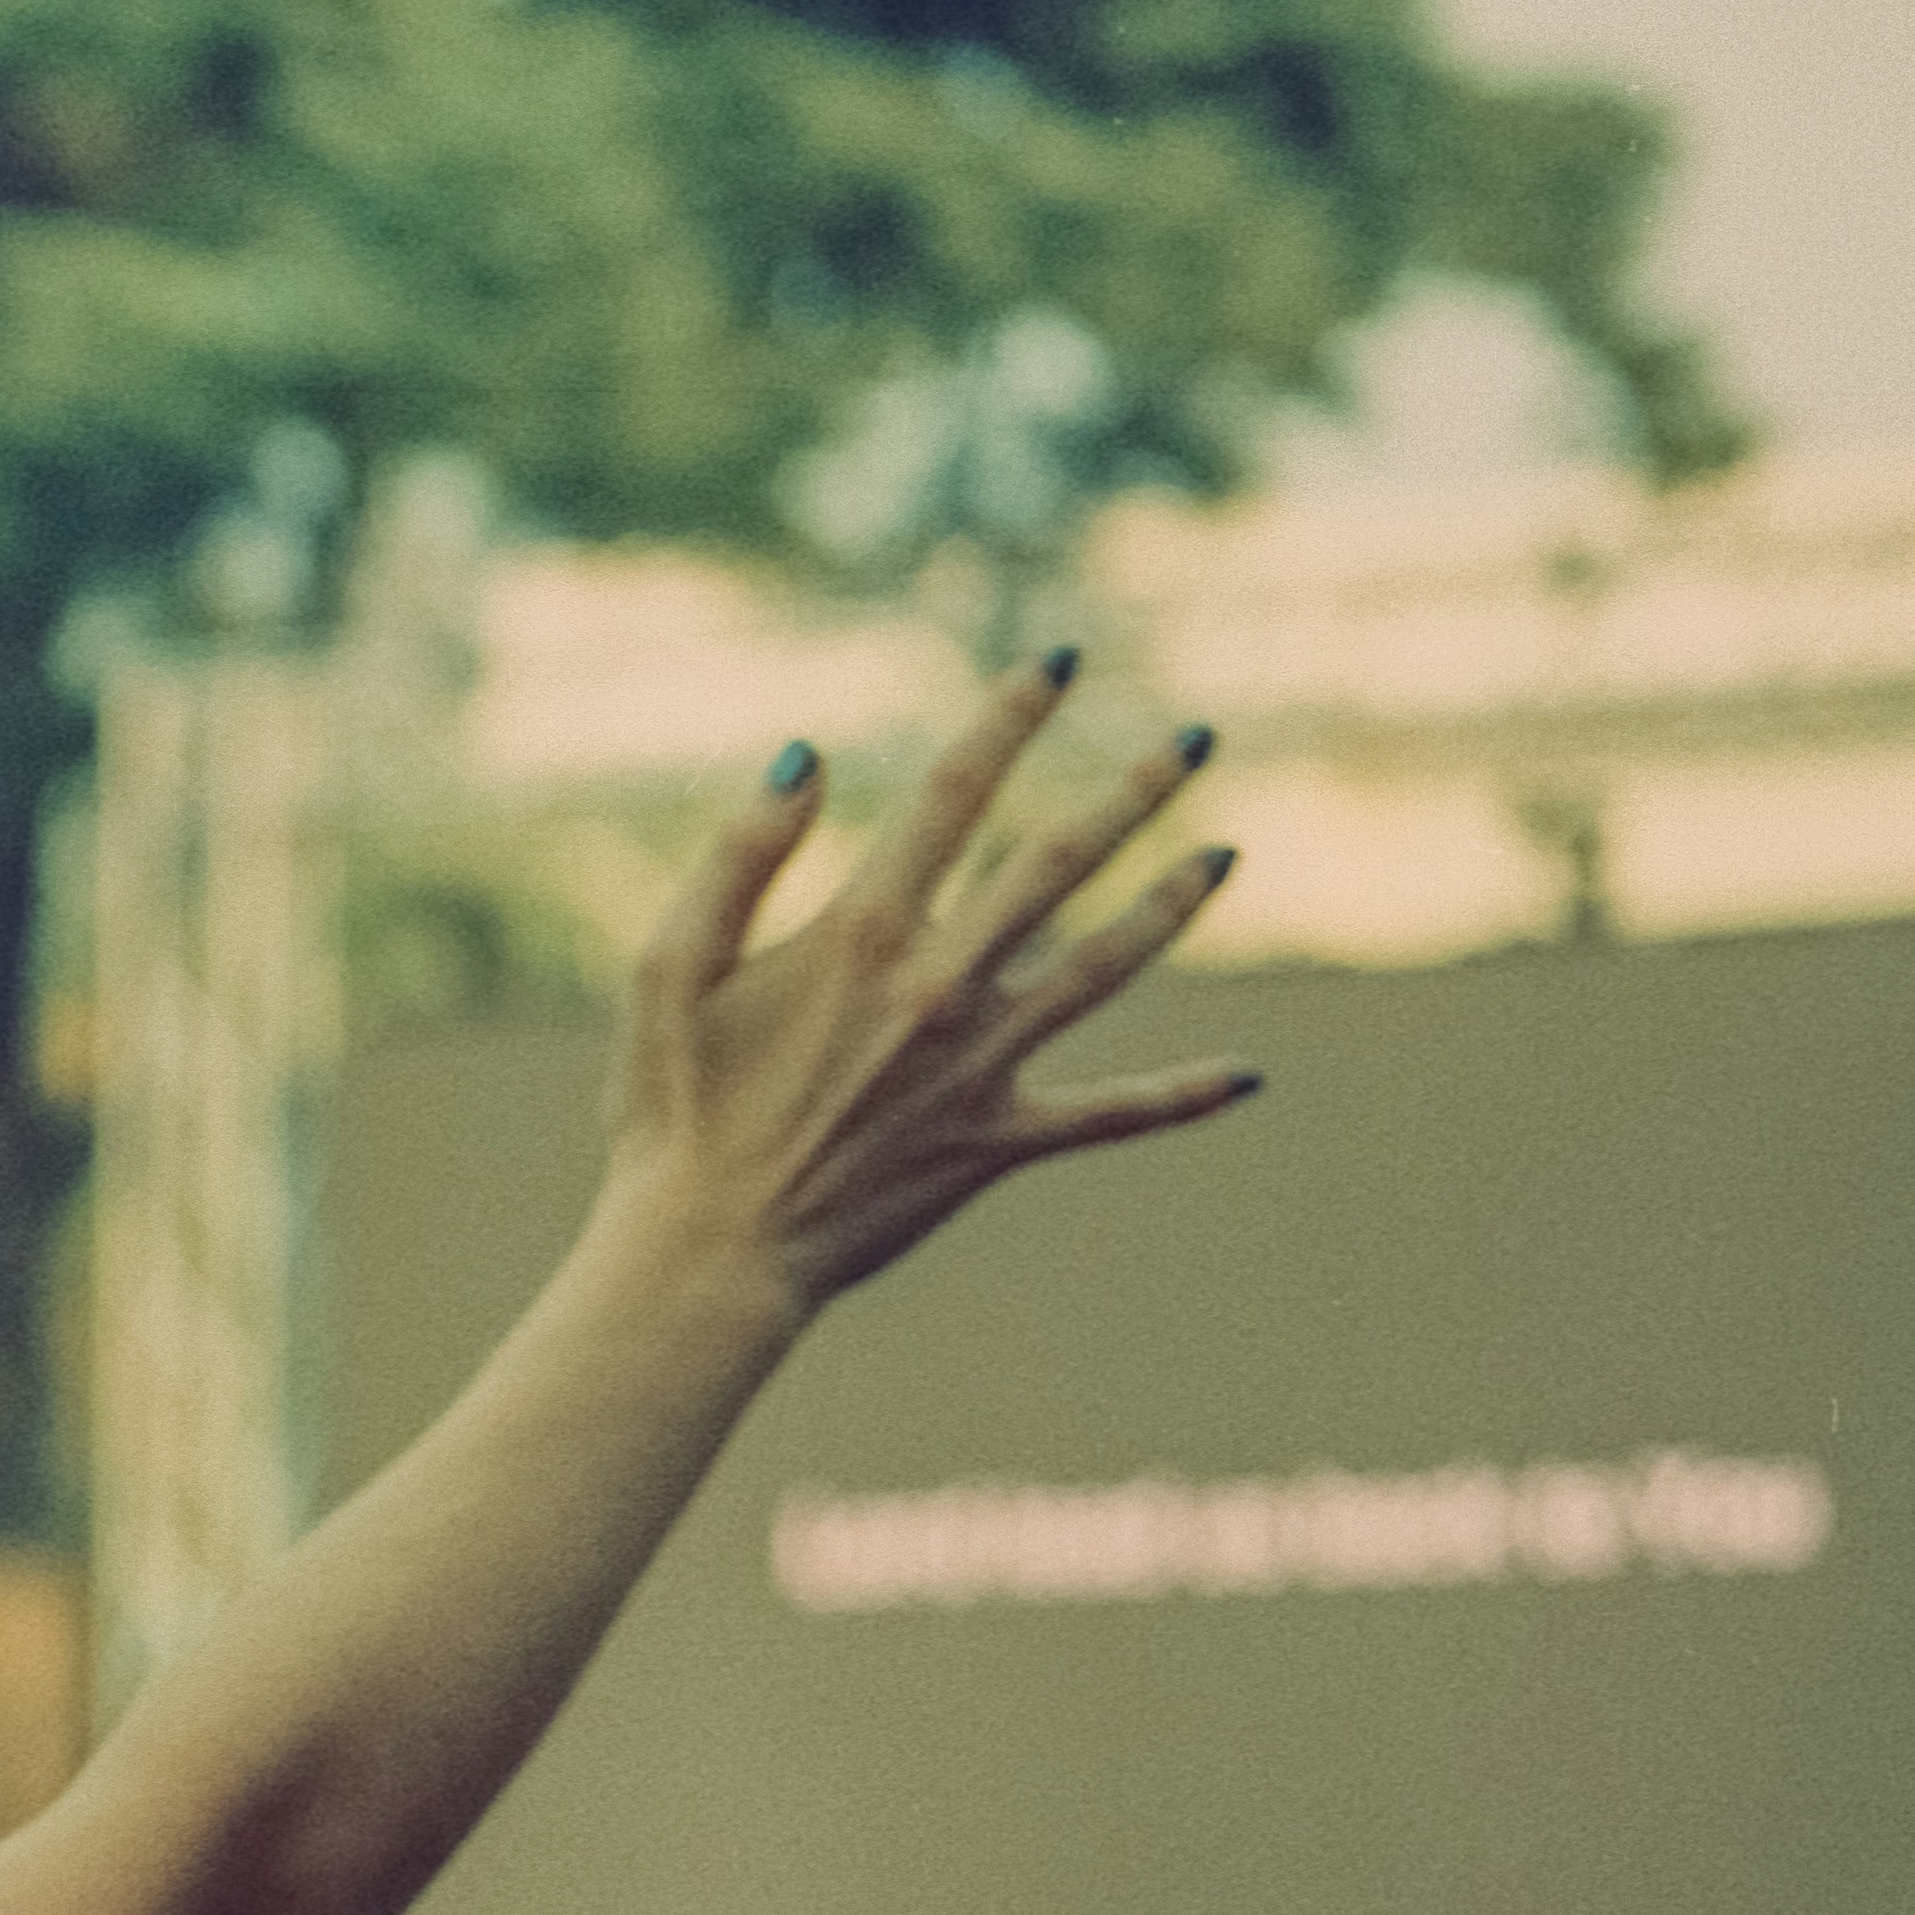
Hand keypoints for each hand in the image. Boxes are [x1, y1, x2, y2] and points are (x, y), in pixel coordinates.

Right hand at [587, 661, 1247, 1329]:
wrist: (708, 1253)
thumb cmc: (670, 1108)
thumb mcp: (666, 965)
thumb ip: (738, 853)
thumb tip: (806, 754)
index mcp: (860, 931)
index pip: (954, 793)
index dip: (1008, 718)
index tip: (1058, 661)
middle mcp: (939, 986)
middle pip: (1057, 865)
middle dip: (1132, 793)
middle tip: (1197, 738)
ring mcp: (979, 1067)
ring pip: (1103, 969)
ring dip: (1171, 908)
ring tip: (1228, 856)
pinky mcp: (996, 1142)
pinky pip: (1106, 1117)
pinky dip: (1178, 1098)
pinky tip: (1248, 1077)